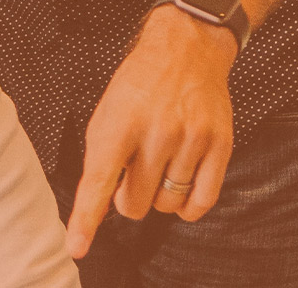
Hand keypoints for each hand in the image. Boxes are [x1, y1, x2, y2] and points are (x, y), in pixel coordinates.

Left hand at [63, 8, 238, 258]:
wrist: (186, 49)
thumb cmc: (139, 87)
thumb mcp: (106, 114)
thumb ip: (101, 160)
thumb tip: (97, 208)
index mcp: (119, 123)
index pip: (99, 181)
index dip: (87, 219)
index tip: (77, 246)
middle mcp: (156, 132)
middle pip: (135, 204)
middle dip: (128, 199)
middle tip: (133, 174)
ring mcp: (191, 138)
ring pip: (167, 204)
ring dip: (159, 197)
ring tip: (159, 168)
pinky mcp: (220, 144)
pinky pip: (202, 201)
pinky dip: (188, 207)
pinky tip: (181, 187)